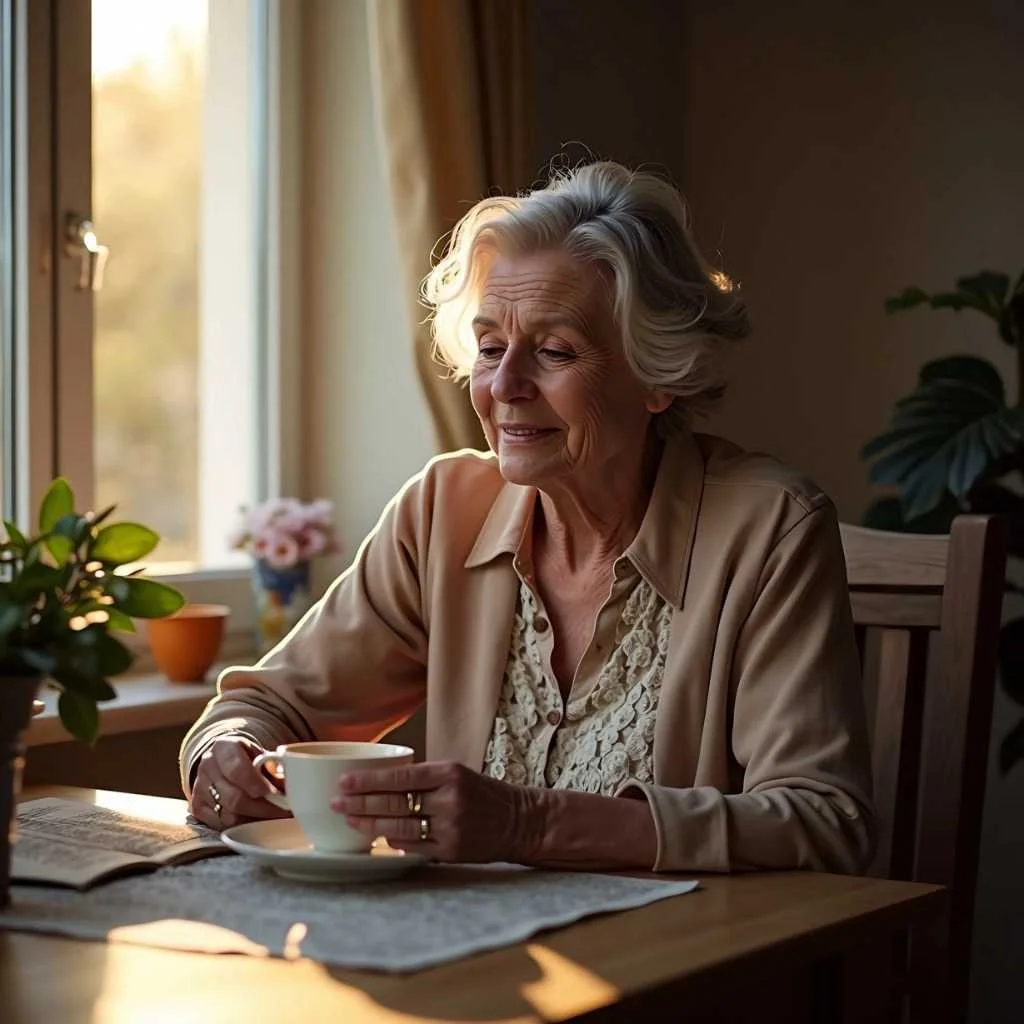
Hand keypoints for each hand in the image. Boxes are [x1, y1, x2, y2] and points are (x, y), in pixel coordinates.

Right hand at [190, 737, 290, 830]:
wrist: (224, 764)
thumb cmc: (249, 760)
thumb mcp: (262, 756)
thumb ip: (275, 769)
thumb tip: (290, 786)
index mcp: (223, 747)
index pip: (237, 768)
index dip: (255, 783)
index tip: (272, 793)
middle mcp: (207, 766)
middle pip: (234, 797)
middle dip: (262, 808)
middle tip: (283, 811)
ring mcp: (199, 788)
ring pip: (228, 815)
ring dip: (255, 819)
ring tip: (274, 817)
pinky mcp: (197, 808)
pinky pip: (221, 825)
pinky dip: (242, 826)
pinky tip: (257, 820)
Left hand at [332, 760, 539, 862]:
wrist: (519, 820)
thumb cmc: (482, 794)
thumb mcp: (457, 774)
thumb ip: (423, 779)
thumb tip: (379, 784)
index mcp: (448, 772)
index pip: (400, 777)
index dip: (368, 780)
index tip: (344, 781)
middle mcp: (449, 798)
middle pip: (394, 802)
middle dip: (360, 802)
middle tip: (335, 802)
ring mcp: (450, 826)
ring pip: (399, 826)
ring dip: (369, 824)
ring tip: (348, 819)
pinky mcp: (451, 849)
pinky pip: (413, 846)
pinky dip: (394, 841)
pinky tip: (378, 837)